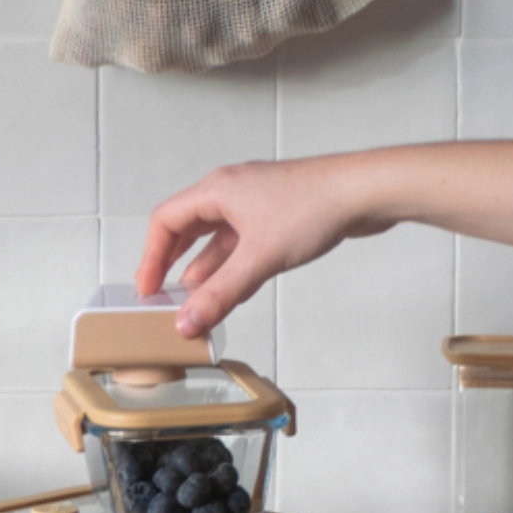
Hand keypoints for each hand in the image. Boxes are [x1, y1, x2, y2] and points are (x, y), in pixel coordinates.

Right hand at [136, 156, 389, 334]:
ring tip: (199, 301)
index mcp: (217, 191)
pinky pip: (243, 242)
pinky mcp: (278, 215)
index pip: (165, 221)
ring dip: (207, 269)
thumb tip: (187, 322)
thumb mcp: (258, 259)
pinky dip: (234, 265)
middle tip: (165, 295)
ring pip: (218, 238)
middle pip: (188, 228)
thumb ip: (220, 293)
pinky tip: (235, 289)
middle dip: (175, 263)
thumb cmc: (314, 207)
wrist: (365, 191)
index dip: (151, 256)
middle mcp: (232, 192)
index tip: (148, 288)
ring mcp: (256, 203)